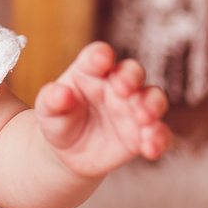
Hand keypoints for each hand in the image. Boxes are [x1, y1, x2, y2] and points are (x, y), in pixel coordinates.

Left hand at [34, 41, 171, 178]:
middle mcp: (115, 85)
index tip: (102, 59)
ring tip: (143, 118)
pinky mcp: (142, 134)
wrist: (68, 152)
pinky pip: (160, 133)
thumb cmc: (58, 121)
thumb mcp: (47, 111)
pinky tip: (150, 148)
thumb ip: (52, 100)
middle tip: (123, 89)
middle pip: (132, 71)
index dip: (101, 55)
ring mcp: (132, 108)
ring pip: (153, 98)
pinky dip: (159, 138)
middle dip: (132, 77)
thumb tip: (61, 92)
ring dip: (152, 105)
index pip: (97, 56)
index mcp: (89, 71)